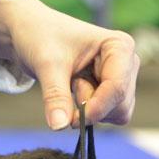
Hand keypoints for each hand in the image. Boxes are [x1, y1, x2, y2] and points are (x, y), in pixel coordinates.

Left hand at [0, 0, 139, 129]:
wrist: (31, 31)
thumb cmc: (40, 36)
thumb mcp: (46, 64)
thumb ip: (56, 96)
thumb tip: (59, 126)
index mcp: (119, 46)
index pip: (117, 88)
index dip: (97, 108)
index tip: (72, 120)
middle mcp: (128, 63)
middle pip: (121, 105)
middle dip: (93, 107)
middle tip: (70, 85)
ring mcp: (123, 79)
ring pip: (117, 114)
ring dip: (91, 109)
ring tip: (73, 82)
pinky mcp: (115, 93)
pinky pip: (110, 117)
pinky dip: (91, 113)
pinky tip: (78, 90)